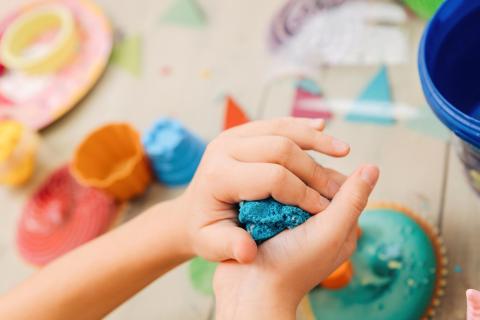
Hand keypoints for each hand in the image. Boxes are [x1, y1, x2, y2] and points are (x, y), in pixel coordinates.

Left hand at [178, 117, 349, 262]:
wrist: (190, 211)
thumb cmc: (204, 230)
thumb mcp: (211, 245)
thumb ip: (229, 248)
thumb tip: (247, 252)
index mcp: (219, 176)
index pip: (272, 177)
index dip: (303, 193)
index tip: (324, 209)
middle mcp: (224, 148)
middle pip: (281, 148)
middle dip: (314, 169)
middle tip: (337, 189)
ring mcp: (233, 135)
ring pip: (282, 128)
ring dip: (315, 139)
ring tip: (343, 151)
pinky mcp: (242, 131)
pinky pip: (277, 123)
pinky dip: (301, 127)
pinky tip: (322, 129)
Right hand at [213, 165, 378, 319]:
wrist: (249, 290)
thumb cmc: (292, 266)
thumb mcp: (329, 232)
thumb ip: (351, 201)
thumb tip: (373, 167)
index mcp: (339, 227)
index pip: (340, 186)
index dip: (326, 175)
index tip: (309, 176)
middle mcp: (317, 224)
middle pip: (313, 185)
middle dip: (300, 178)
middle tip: (284, 182)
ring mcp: (291, 223)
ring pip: (290, 188)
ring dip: (280, 183)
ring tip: (269, 186)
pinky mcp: (268, 223)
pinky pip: (270, 197)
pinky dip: (265, 192)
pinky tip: (257, 189)